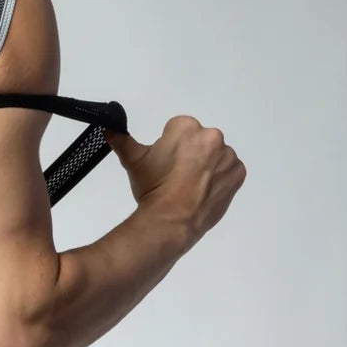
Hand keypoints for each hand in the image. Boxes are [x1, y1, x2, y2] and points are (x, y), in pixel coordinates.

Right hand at [102, 115, 246, 248]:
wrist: (173, 219)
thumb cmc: (152, 186)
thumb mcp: (133, 162)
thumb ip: (121, 141)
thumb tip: (108, 128)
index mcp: (186, 127)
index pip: (177, 130)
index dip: (168, 147)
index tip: (163, 163)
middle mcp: (212, 136)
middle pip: (198, 141)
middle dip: (188, 154)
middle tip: (175, 176)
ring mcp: (228, 155)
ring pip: (214, 155)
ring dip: (205, 166)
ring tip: (189, 186)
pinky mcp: (238, 173)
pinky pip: (229, 171)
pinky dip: (219, 179)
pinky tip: (204, 191)